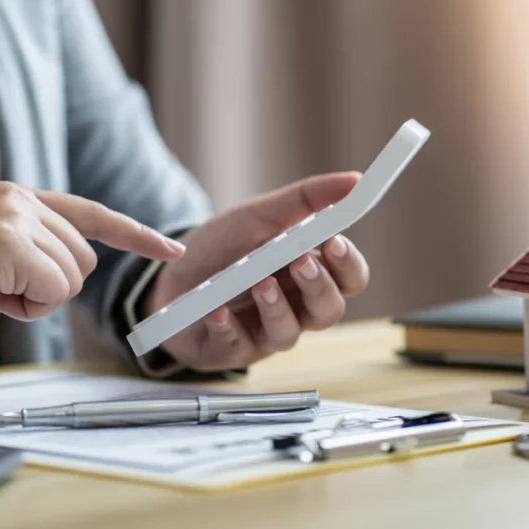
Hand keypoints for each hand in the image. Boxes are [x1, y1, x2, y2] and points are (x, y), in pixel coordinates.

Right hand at [0, 181, 184, 356]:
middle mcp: (16, 198)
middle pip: (86, 258)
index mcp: (17, 197)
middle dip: (53, 287)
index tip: (173, 251)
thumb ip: (43, 245)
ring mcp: (10, 217)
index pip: (92, 214)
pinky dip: (29, 309)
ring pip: (74, 277)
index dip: (136, 235)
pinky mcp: (6, 244)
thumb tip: (87, 257)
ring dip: (39, 300)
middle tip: (1, 290)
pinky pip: (55, 290)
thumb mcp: (6, 259)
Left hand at [144, 172, 369, 371]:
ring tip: (259, 282)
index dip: (348, 264)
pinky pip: (237, 347)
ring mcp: (264, 333)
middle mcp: (296, 308)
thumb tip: (357, 180)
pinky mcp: (231, 349)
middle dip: (318, 287)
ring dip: (276, 308)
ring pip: (289, 334)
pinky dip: (228, 328)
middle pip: (329, 310)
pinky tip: (218, 311)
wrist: (171, 274)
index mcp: (310, 273)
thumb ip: (308, 199)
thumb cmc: (225, 247)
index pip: (350, 278)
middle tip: (299, 262)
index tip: (334, 241)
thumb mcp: (262, 214)